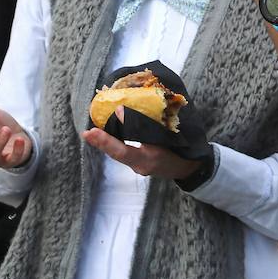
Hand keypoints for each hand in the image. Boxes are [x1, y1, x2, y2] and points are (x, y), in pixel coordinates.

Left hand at [80, 107, 198, 179]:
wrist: (190, 167)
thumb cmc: (182, 150)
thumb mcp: (168, 137)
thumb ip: (146, 126)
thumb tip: (123, 111)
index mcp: (149, 159)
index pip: (123, 152)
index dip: (106, 142)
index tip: (91, 133)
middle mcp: (141, 166)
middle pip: (117, 154)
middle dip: (101, 143)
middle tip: (87, 133)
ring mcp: (140, 167)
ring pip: (119, 154)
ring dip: (106, 143)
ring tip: (92, 133)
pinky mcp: (140, 163)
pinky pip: (125, 152)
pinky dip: (116, 143)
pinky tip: (108, 135)